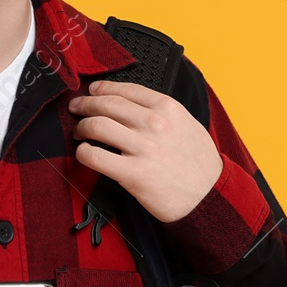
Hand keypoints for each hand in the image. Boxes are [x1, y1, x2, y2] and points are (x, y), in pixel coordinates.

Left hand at [68, 79, 223, 222]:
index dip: (103, 89)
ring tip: (79, 132)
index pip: (126, 90)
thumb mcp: (188, 125)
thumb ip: (162, 112)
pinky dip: (83, 152)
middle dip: (85, 105)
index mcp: (168, 108)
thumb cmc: (199, 164)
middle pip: (106, 104)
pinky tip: (84, 153)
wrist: (209, 197)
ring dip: (81, 127)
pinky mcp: (132, 173)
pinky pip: (95, 156)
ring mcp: (143, 148)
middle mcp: (154, 124)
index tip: (93, 91)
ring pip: (96, 126)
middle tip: (77, 109)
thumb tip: (130, 104)